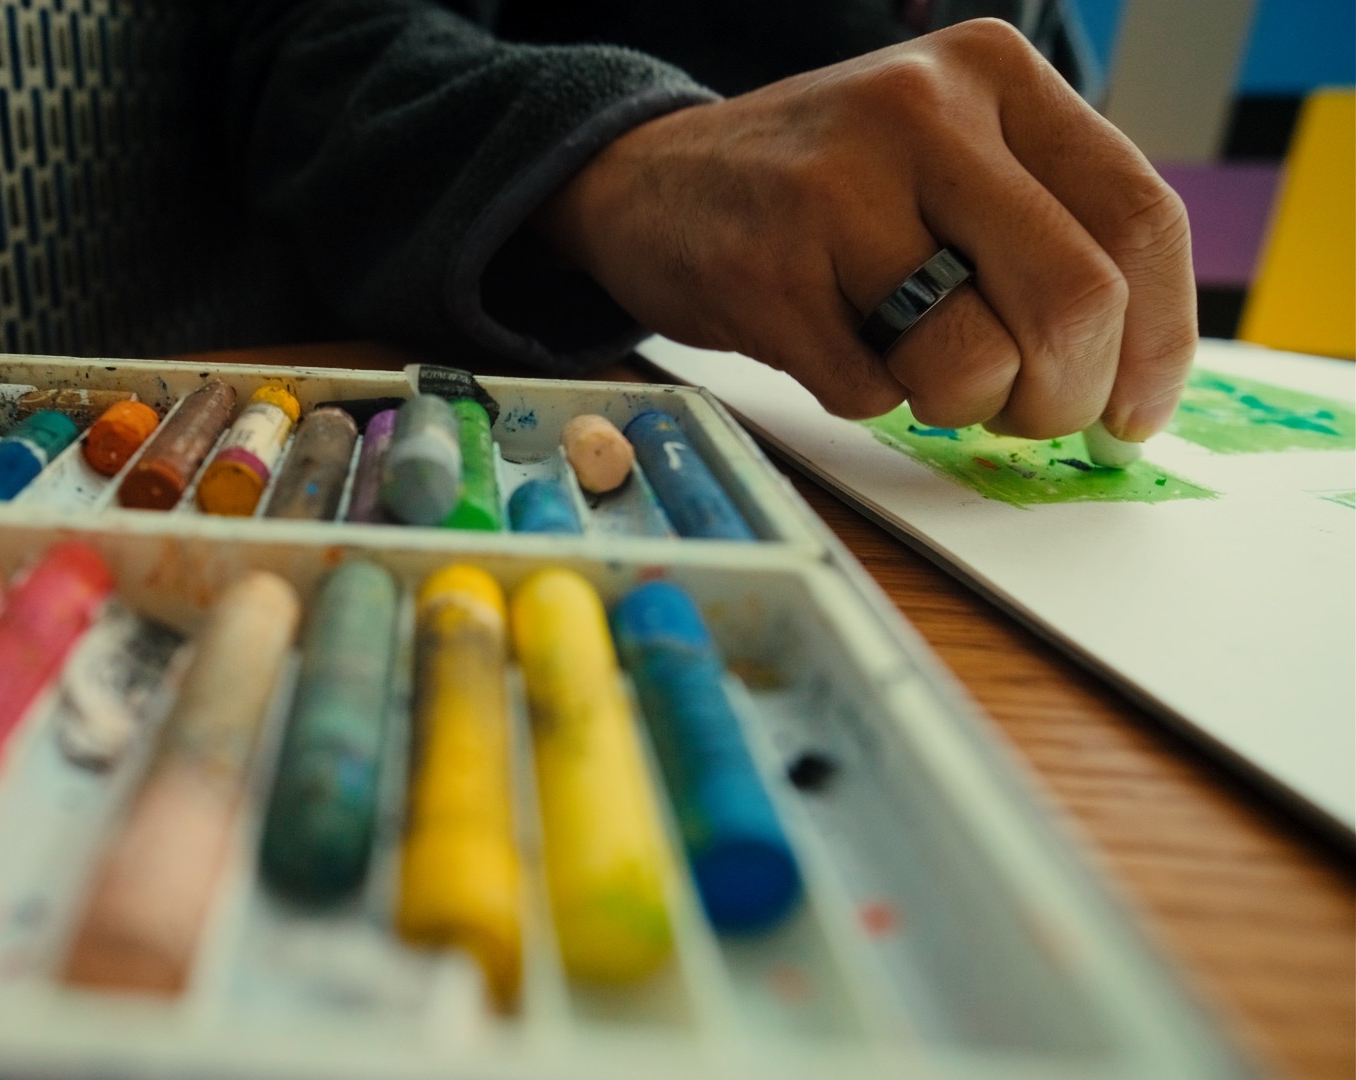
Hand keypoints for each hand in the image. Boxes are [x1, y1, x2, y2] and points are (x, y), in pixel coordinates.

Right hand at [536, 19, 1195, 440]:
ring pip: (974, 363)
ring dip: (961, 405)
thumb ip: (1048, 228)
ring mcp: (838, 191)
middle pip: (1075, 303)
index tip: (1138, 412)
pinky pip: (871, 393)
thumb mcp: (949, 152)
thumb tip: (1140, 378)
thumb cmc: (823, 188)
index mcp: (992, 73)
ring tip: (917, 367)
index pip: (1138, 220)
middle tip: (1032, 415)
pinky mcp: (768, 275)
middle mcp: (923, 112)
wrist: (645, 180)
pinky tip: (831, 343)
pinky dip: (867, 398)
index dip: (1161, 343)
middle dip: (1066, 396)